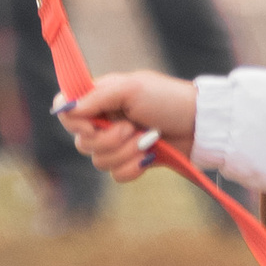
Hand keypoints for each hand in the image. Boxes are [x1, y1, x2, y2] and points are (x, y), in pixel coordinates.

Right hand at [57, 70, 198, 181]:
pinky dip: (133, 167)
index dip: (72, 121)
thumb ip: (97, 97)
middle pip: (81, 141)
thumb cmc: (167, 99)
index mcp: (101, 97)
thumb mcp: (132, 89)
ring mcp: (117, 142)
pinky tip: (149, 156)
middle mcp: (104, 120)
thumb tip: (67, 109)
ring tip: (148, 140)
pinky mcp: (130, 161)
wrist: (199, 125)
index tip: (90, 124)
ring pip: (98, 161)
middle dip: (108, 140)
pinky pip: (116, 175)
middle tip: (131, 128)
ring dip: (125, 152)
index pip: (65, 109)